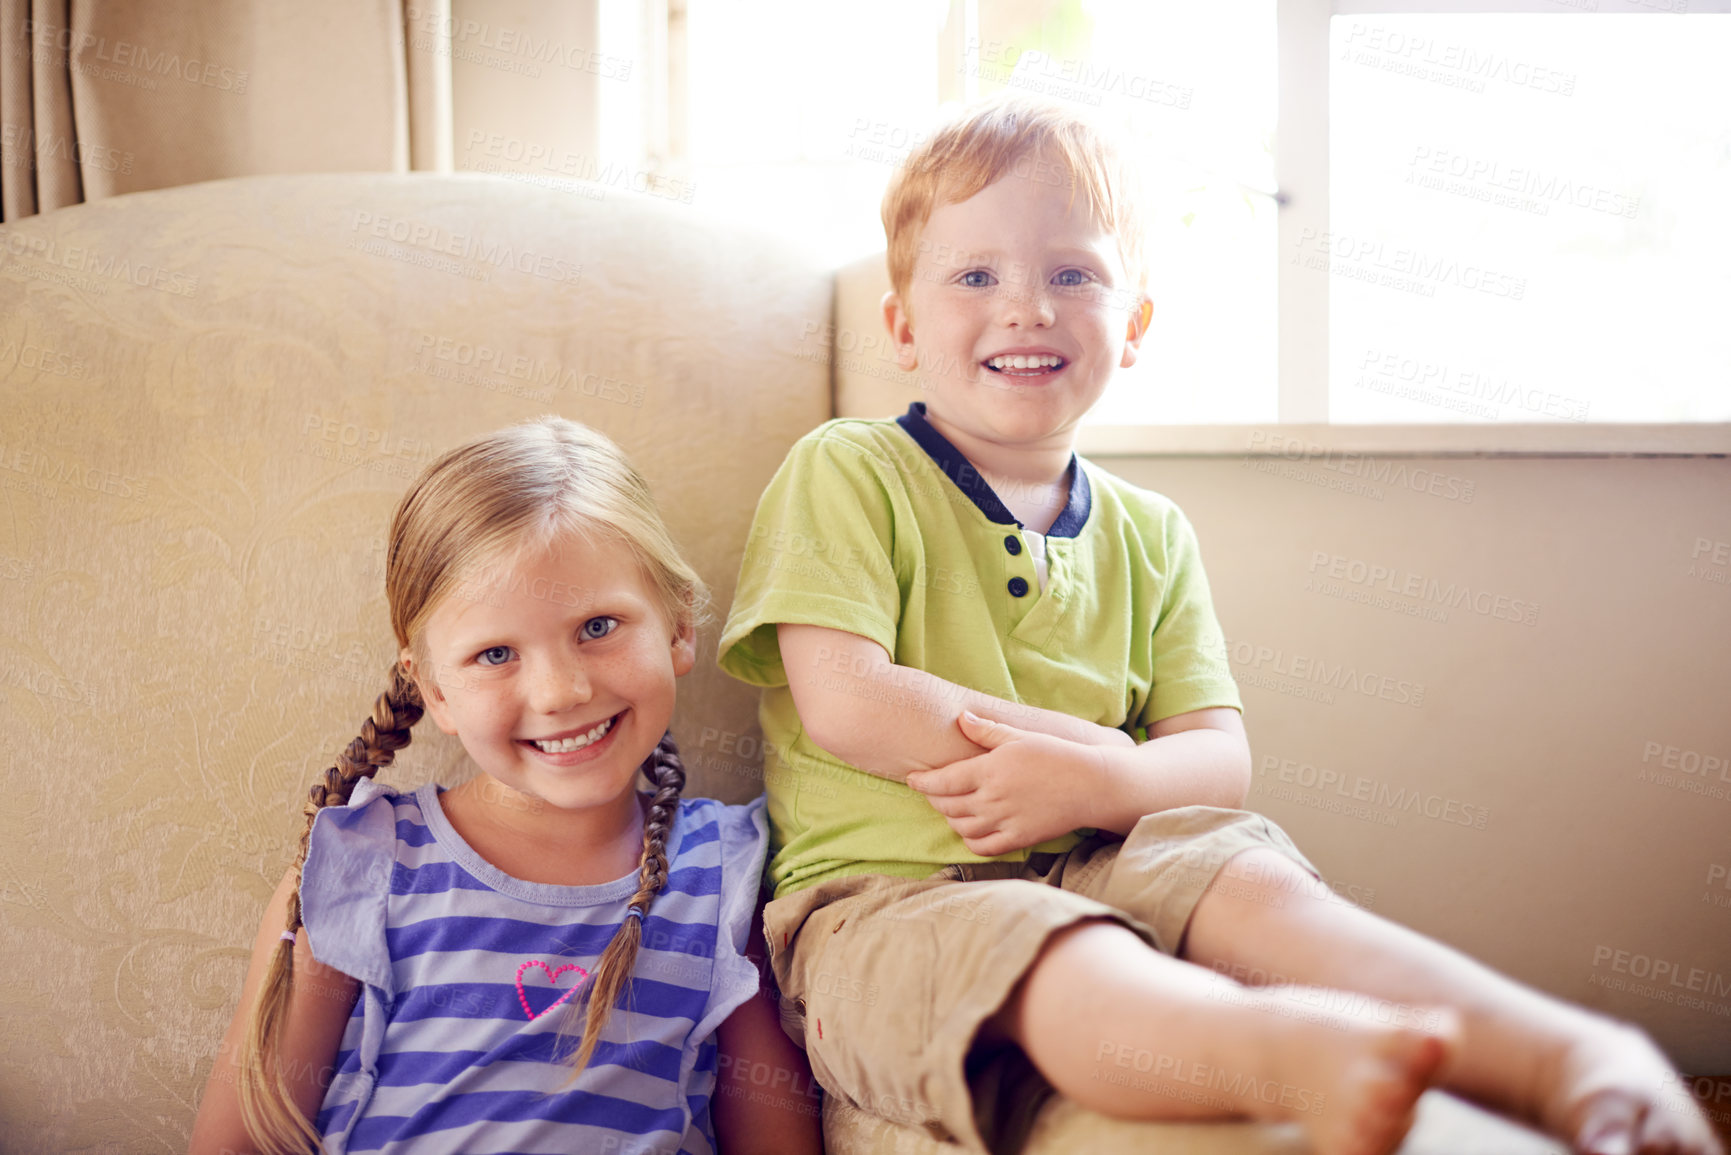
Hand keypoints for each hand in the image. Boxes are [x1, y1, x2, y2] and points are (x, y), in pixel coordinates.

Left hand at [903, 711, 1107, 856]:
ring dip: (950, 818)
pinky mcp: (1018, 839)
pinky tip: (970, 829)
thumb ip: (986, 731)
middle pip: (947, 806)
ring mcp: (1005, 822)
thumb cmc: (1055, 754)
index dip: (922, 782)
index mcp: (989, 770)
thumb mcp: (1019, 737)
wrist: (1090, 784)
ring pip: (961, 827)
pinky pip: (982, 847)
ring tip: (951, 807)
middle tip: (932, 791)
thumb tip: (961, 718)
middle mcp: (993, 799)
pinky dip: (969, 840)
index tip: (912, 779)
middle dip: (934, 799)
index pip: (942, 781)